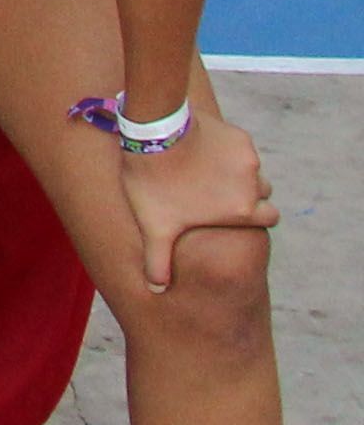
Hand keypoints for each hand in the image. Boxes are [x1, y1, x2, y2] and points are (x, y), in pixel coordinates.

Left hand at [124, 110, 275, 291]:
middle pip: (263, 193)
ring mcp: (248, 157)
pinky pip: (240, 146)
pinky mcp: (238, 135)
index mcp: (243, 210)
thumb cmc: (154, 184)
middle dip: (247, 194)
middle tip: (217, 193)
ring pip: (252, 169)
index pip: (270, 218)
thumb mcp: (155, 226)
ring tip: (204, 171)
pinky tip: (200, 150)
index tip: (236, 215)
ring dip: (236, 171)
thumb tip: (156, 290)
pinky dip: (227, 149)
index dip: (256, 218)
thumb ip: (158, 261)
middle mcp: (253, 185)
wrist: (153, 134)